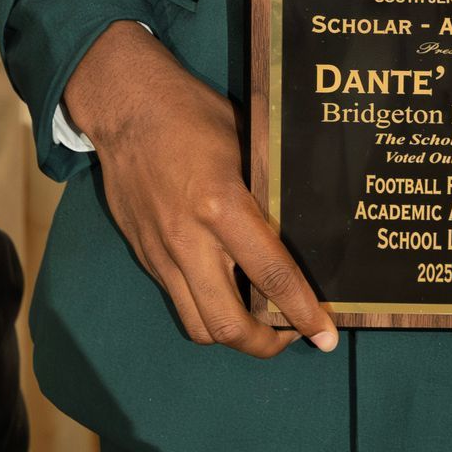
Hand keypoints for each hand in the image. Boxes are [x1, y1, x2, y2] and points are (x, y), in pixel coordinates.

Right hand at [64, 21, 337, 358]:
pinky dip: (206, 310)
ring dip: (233, 335)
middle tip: (292, 336)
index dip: (303, 312)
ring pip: (197, 325)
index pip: (271, 276)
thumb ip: (268, 191)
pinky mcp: (144, 257)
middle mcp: (188, 240)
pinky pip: (178, 301)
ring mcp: (161, 253)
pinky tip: (228, 294)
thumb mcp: (245, 143)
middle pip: (228, 324)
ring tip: (261, 323)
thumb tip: (302, 227)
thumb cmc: (192, 115)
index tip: (326, 337)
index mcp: (221, 206)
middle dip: (265, 345)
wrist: (124, 107)